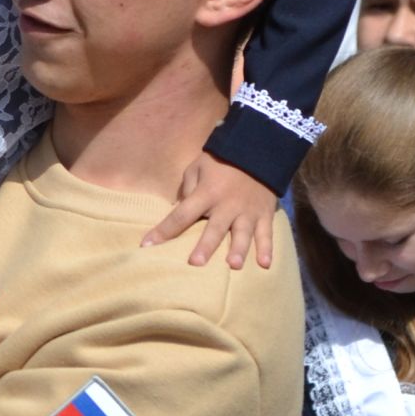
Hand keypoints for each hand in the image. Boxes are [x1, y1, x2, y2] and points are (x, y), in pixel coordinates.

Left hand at [143, 153, 278, 270]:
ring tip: (233, 265)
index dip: (164, 230)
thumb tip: (178, 210)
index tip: (147, 245)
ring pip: (242, 233)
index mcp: (207, 193)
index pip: (181, 215)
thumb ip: (187, 188)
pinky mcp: (264, 214)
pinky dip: (267, 249)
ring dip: (238, 249)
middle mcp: (227, 205)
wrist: (258, 150)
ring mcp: (247, 211)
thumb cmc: (221, 161)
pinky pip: (266, 233)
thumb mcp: (197, 166)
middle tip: (195, 263)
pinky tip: (265, 264)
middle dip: (205, 246)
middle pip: (214, 229)